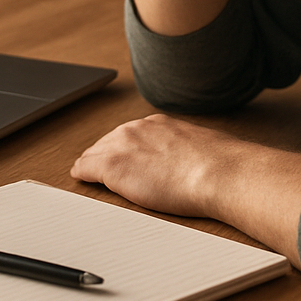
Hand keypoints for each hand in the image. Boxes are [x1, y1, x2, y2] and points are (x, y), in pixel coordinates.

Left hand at [69, 113, 238, 217]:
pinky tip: (79, 177)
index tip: (123, 157)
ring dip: (91, 163)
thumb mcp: (202, 148)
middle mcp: (137, 129)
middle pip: (108, 141)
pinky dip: (82, 173)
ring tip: (85, 172)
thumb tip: (196, 162)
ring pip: (95, 153)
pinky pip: (86, 168)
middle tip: (97, 167)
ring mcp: (123, 145)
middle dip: (103, 154)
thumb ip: (187, 151)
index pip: (130, 134)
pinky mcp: (113, 166)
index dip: (123, 148)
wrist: (219, 172)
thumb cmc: (221, 165)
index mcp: (159, 124)